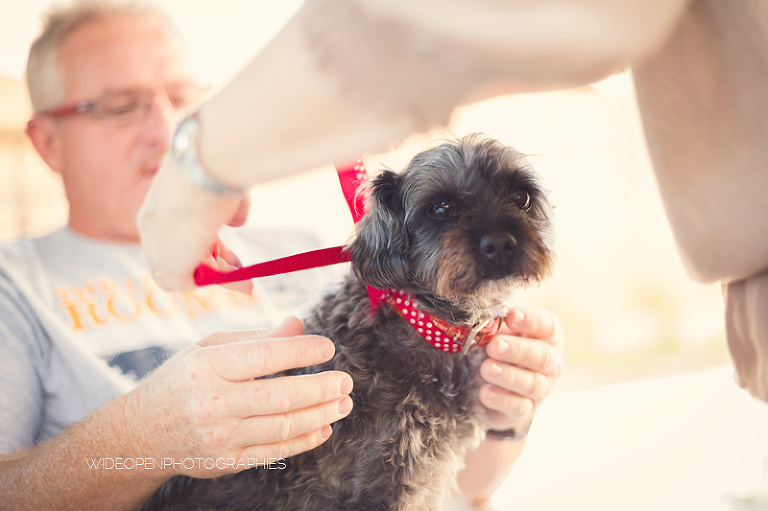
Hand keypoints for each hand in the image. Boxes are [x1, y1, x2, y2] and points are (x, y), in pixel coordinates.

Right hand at [127, 317, 352, 477]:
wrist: (141, 434)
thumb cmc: (182, 382)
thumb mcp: (209, 349)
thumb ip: (256, 338)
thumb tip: (298, 325)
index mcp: (207, 367)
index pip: (263, 356)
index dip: (301, 351)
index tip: (328, 347)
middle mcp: (212, 403)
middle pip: (280, 396)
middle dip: (320, 388)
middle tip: (346, 380)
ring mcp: (220, 437)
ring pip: (283, 427)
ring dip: (321, 414)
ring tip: (343, 402)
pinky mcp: (227, 462)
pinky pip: (276, 452)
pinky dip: (305, 440)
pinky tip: (324, 426)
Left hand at [138, 152, 249, 290]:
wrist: (202, 169)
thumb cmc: (212, 169)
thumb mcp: (219, 190)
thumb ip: (227, 209)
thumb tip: (236, 221)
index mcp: (158, 207)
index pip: (177, 235)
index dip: (203, 244)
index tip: (225, 249)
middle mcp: (151, 229)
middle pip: (179, 258)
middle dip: (212, 265)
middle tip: (239, 270)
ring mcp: (157, 250)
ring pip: (186, 274)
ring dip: (218, 277)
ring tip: (246, 282)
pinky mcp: (170, 267)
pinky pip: (193, 283)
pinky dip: (219, 283)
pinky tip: (240, 279)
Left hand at [478, 306, 563, 432]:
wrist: (496, 385)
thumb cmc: (501, 348)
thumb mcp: (500, 332)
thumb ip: (497, 325)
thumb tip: (486, 319)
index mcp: (548, 337)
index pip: (548, 326)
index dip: (531, 320)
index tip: (511, 315)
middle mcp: (550, 363)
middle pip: (542, 356)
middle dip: (518, 350)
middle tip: (495, 345)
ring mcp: (541, 389)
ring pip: (532, 383)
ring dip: (508, 375)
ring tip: (487, 368)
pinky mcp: (525, 410)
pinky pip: (518, 407)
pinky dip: (501, 399)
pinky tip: (485, 392)